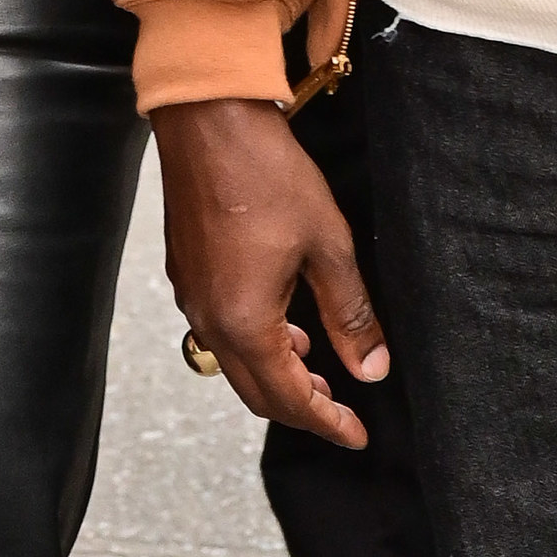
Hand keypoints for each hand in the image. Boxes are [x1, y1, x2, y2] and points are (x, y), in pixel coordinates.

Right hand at [153, 96, 389, 448]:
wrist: (207, 120)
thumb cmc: (266, 174)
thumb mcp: (326, 245)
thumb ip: (349, 313)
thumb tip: (371, 368)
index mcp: (245, 323)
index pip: (290, 398)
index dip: (328, 422)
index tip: (357, 435)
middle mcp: (209, 320)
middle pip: (256, 392)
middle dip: (301, 407)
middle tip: (341, 409)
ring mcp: (191, 296)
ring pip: (234, 362)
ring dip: (276, 374)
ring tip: (317, 365)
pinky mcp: (185, 271)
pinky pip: (218, 329)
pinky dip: (253, 342)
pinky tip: (282, 320)